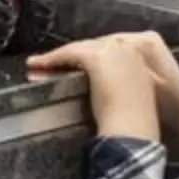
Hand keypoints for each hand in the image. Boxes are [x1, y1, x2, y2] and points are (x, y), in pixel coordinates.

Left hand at [27, 33, 165, 142]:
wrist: (133, 132)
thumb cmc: (134, 124)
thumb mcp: (132, 97)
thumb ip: (120, 85)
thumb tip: (101, 86)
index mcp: (140, 59)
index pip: (107, 52)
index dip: (86, 60)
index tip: (71, 67)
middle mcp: (128, 49)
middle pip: (92, 46)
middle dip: (69, 57)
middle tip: (48, 67)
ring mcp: (113, 51)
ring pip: (79, 48)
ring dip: (56, 58)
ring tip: (38, 66)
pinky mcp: (96, 57)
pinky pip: (68, 53)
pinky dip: (51, 59)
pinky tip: (37, 64)